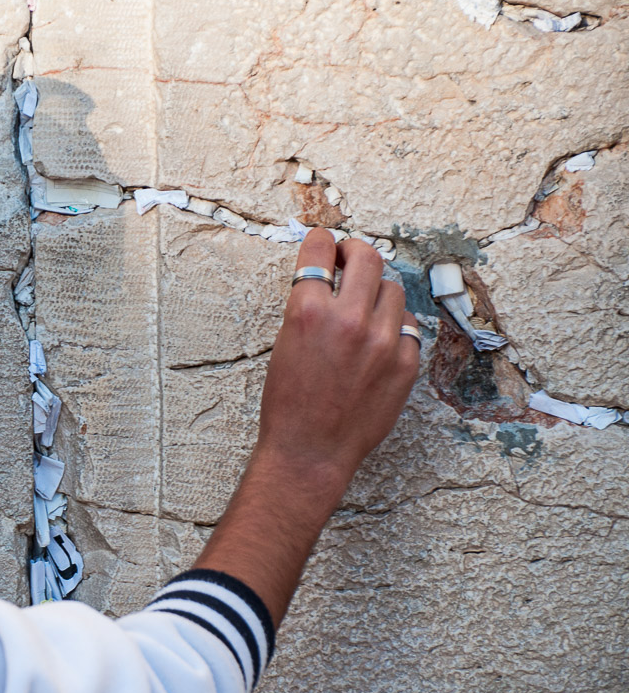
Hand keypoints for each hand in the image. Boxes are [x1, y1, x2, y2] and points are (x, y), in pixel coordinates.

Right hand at [191, 228, 419, 627]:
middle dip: (356, 251)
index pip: (319, 250)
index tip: (324, 242)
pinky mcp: (404, 363)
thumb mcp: (286, 343)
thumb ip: (310, 307)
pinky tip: (377, 339)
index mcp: (307, 312)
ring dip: (377, 291)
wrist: (310, 451)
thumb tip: (329, 277)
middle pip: (367, 258)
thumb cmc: (288, 402)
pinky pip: (405, 325)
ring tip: (363, 306)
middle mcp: (348, 320)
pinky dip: (391, 325)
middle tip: (349, 257)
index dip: (321, 241)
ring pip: (393, 289)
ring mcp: (381, 342)